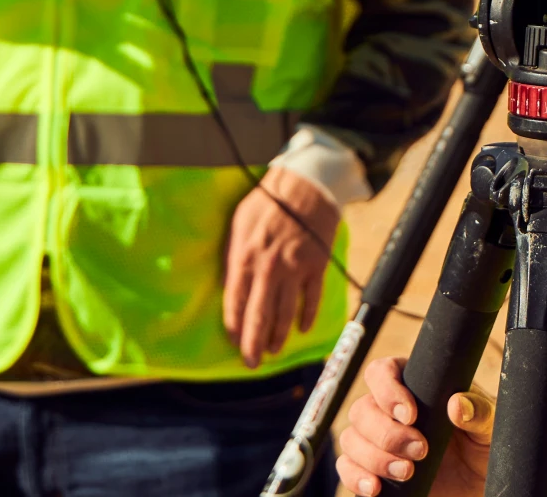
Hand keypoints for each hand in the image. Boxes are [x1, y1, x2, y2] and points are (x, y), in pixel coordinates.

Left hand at [222, 165, 340, 367]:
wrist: (306, 184)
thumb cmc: (268, 200)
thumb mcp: (239, 223)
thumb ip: (234, 254)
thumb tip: (230, 282)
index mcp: (244, 257)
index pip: (236, 302)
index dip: (234, 326)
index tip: (234, 342)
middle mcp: (268, 269)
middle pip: (259, 315)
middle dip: (253, 343)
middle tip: (251, 362)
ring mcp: (294, 270)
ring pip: (285, 313)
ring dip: (278, 336)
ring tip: (273, 351)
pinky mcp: (316, 267)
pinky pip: (311, 299)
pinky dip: (307, 317)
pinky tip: (301, 329)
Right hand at [336, 356, 491, 496]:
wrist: (476, 483)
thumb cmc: (482, 444)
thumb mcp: (489, 426)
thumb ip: (479, 412)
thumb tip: (457, 405)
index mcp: (413, 384)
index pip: (382, 372)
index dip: (387, 390)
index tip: (410, 415)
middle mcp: (387, 409)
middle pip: (362, 410)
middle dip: (388, 434)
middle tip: (420, 450)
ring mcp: (376, 439)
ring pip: (351, 439)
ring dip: (375, 457)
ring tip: (407, 472)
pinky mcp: (371, 468)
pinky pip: (347, 467)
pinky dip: (356, 477)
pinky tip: (375, 488)